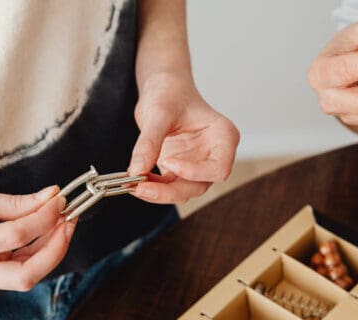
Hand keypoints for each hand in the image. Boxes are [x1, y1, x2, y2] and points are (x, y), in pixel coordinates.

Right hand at [0, 186, 74, 290]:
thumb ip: (14, 202)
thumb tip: (51, 197)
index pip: (15, 237)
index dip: (44, 217)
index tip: (60, 199)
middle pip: (26, 275)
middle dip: (57, 248)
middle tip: (70, 220)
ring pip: (26, 276)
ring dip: (51, 250)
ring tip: (62, 221)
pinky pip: (18, 271)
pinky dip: (38, 253)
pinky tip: (46, 232)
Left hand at [127, 73, 239, 203]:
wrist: (163, 88)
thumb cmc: (171, 91)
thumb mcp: (159, 112)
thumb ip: (150, 142)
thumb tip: (137, 170)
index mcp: (223, 137)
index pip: (219, 168)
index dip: (195, 172)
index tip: (168, 162)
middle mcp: (214, 154)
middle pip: (199, 185)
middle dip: (171, 191)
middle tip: (142, 187)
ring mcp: (197, 164)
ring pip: (183, 191)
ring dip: (160, 193)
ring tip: (135, 185)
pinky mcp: (180, 170)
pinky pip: (169, 186)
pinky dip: (153, 187)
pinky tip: (136, 181)